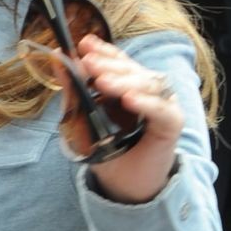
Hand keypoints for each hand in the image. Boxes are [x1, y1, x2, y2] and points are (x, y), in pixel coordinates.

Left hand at [54, 35, 181, 204]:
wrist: (124, 187)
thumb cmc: (109, 154)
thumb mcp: (83, 121)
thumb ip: (74, 91)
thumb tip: (58, 58)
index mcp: (129, 86)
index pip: (119, 62)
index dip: (105, 51)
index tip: (84, 43)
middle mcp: (149, 91)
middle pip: (132, 70)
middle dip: (109, 65)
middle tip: (88, 62)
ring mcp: (162, 105)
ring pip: (147, 84)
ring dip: (124, 82)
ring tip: (102, 83)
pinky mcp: (172, 124)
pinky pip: (161, 109)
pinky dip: (146, 103)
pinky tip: (129, 100)